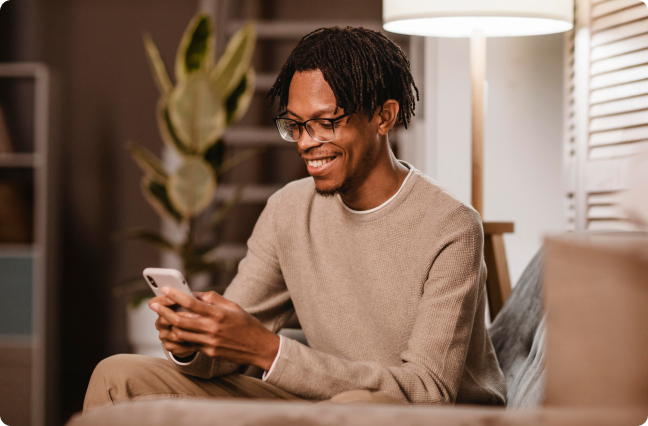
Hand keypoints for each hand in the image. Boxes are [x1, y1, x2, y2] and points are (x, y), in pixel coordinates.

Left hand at [150, 288, 279, 369]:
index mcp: (219, 313)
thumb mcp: (233, 306)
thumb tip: (194, 294)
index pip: (192, 303)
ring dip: (167, 325)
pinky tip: (172, 331)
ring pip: (180, 334)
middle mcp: (213, 328)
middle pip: (180, 320)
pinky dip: (178, 337)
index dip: (175, 295)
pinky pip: (188, 344)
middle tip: (154, 305)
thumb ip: (213, 299)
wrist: (259, 347)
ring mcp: (210, 342)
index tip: (165, 289)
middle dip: (164, 311)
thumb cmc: (247, 324)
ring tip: (160, 317)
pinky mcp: (209, 352)